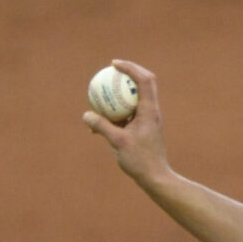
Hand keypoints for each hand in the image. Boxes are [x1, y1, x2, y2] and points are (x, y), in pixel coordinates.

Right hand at [82, 59, 171, 185]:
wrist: (156, 177)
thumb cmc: (140, 160)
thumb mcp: (117, 142)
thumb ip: (102, 126)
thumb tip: (86, 114)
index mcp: (149, 111)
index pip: (144, 80)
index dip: (130, 67)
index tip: (114, 64)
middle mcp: (152, 112)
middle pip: (144, 83)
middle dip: (129, 72)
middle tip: (111, 69)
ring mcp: (148, 120)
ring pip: (135, 98)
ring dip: (121, 92)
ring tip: (103, 91)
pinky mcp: (144, 128)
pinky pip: (129, 113)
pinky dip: (117, 113)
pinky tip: (99, 121)